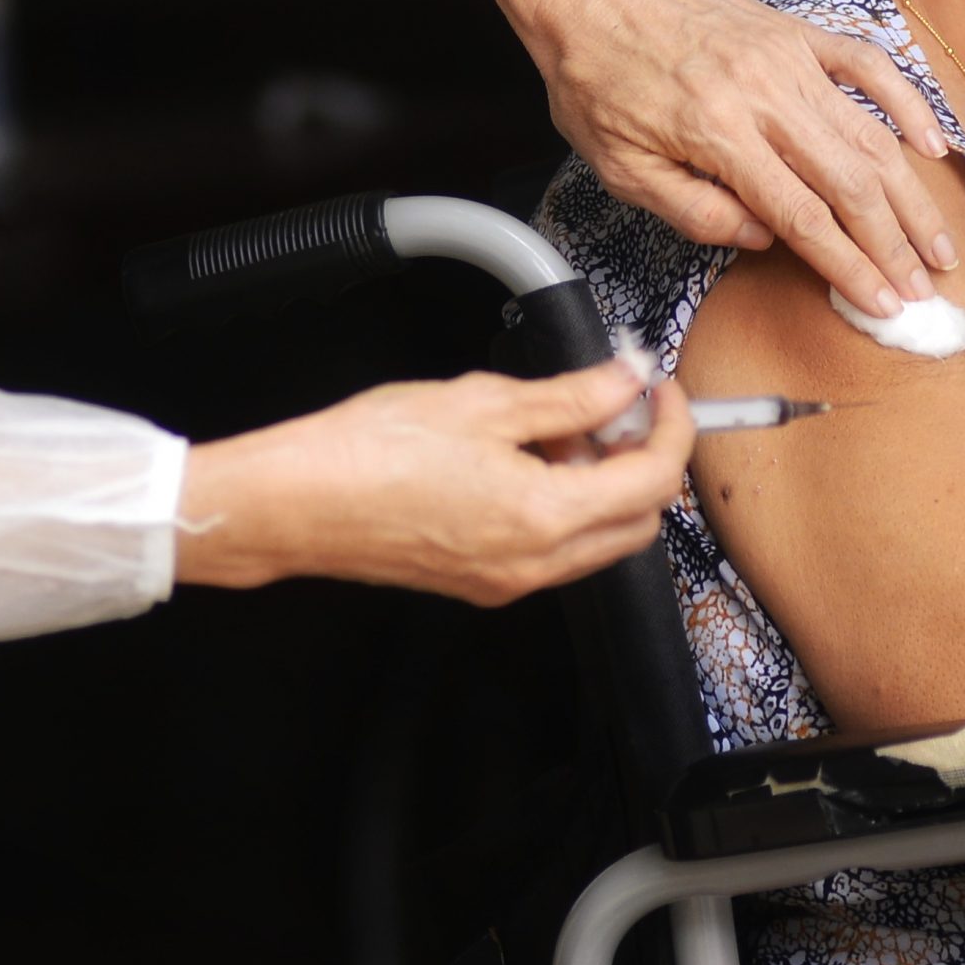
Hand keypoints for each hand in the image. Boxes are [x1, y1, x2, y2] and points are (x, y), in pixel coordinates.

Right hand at [173, 358, 694, 605]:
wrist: (294, 503)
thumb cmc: (367, 451)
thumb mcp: (481, 402)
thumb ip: (567, 397)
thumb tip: (623, 382)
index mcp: (544, 516)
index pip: (652, 480)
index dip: (671, 426)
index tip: (659, 389)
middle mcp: (534, 563)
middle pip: (639, 522)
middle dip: (643, 460)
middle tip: (615, 405)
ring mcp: (507, 581)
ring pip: (598, 541)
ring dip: (602, 484)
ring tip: (558, 427)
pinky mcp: (480, 582)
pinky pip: (553, 551)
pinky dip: (564, 506)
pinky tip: (525, 459)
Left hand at [448, 0, 957, 318]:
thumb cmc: (594, 77)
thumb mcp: (619, 166)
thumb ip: (693, 210)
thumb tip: (761, 239)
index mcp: (719, 135)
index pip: (805, 219)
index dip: (851, 268)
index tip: (883, 303)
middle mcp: (766, 96)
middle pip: (853, 184)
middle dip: (896, 246)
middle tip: (925, 290)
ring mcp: (789, 59)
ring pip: (870, 136)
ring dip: (911, 195)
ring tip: (939, 243)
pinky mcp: (796, 34)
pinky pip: (869, 67)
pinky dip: (908, 106)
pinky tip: (934, 146)